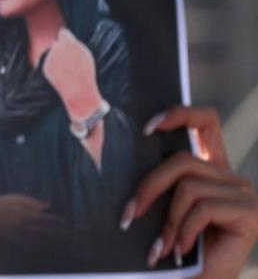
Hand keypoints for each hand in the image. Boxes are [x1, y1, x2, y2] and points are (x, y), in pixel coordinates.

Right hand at [0, 194, 69, 243]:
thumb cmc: (3, 204)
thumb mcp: (17, 199)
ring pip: (38, 238)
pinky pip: (29, 245)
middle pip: (43, 230)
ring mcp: (18, 234)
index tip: (63, 221)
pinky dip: (39, 245)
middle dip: (55, 231)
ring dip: (49, 239)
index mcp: (24, 213)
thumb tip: (48, 205)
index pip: (44, 218)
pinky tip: (44, 244)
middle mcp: (23, 225)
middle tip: (65, 232)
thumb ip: (33, 202)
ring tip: (57, 239)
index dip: (55, 220)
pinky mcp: (14, 240)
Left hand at [41, 27, 103, 119]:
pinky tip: (61, 76)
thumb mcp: (84, 56)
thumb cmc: (85, 73)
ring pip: (51, 55)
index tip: (64, 39)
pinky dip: (53, 69)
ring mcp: (50, 57)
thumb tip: (62, 34)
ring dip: (56, 60)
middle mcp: (57, 48)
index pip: (63, 33)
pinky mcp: (45, 66)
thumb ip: (73, 44)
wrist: (78, 91)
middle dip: (60, 51)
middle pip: (56, 45)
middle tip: (69, 62)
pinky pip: (48, 64)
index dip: (64, 37)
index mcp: (70, 43)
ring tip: (67, 71)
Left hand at [126, 106, 257, 273]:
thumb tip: (122, 155)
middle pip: (181, 160)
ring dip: (168, 221)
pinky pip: (203, 208)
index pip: (205, 122)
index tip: (147, 128)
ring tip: (161, 249)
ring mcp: (244, 194)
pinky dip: (183, 231)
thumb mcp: (168, 211)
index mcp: (213, 169)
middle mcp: (232, 177)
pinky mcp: (250, 213)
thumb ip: (162, 184)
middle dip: (149, 187)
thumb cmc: (182, 253)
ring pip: (188, 187)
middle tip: (129, 216)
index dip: (179, 114)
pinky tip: (179, 251)